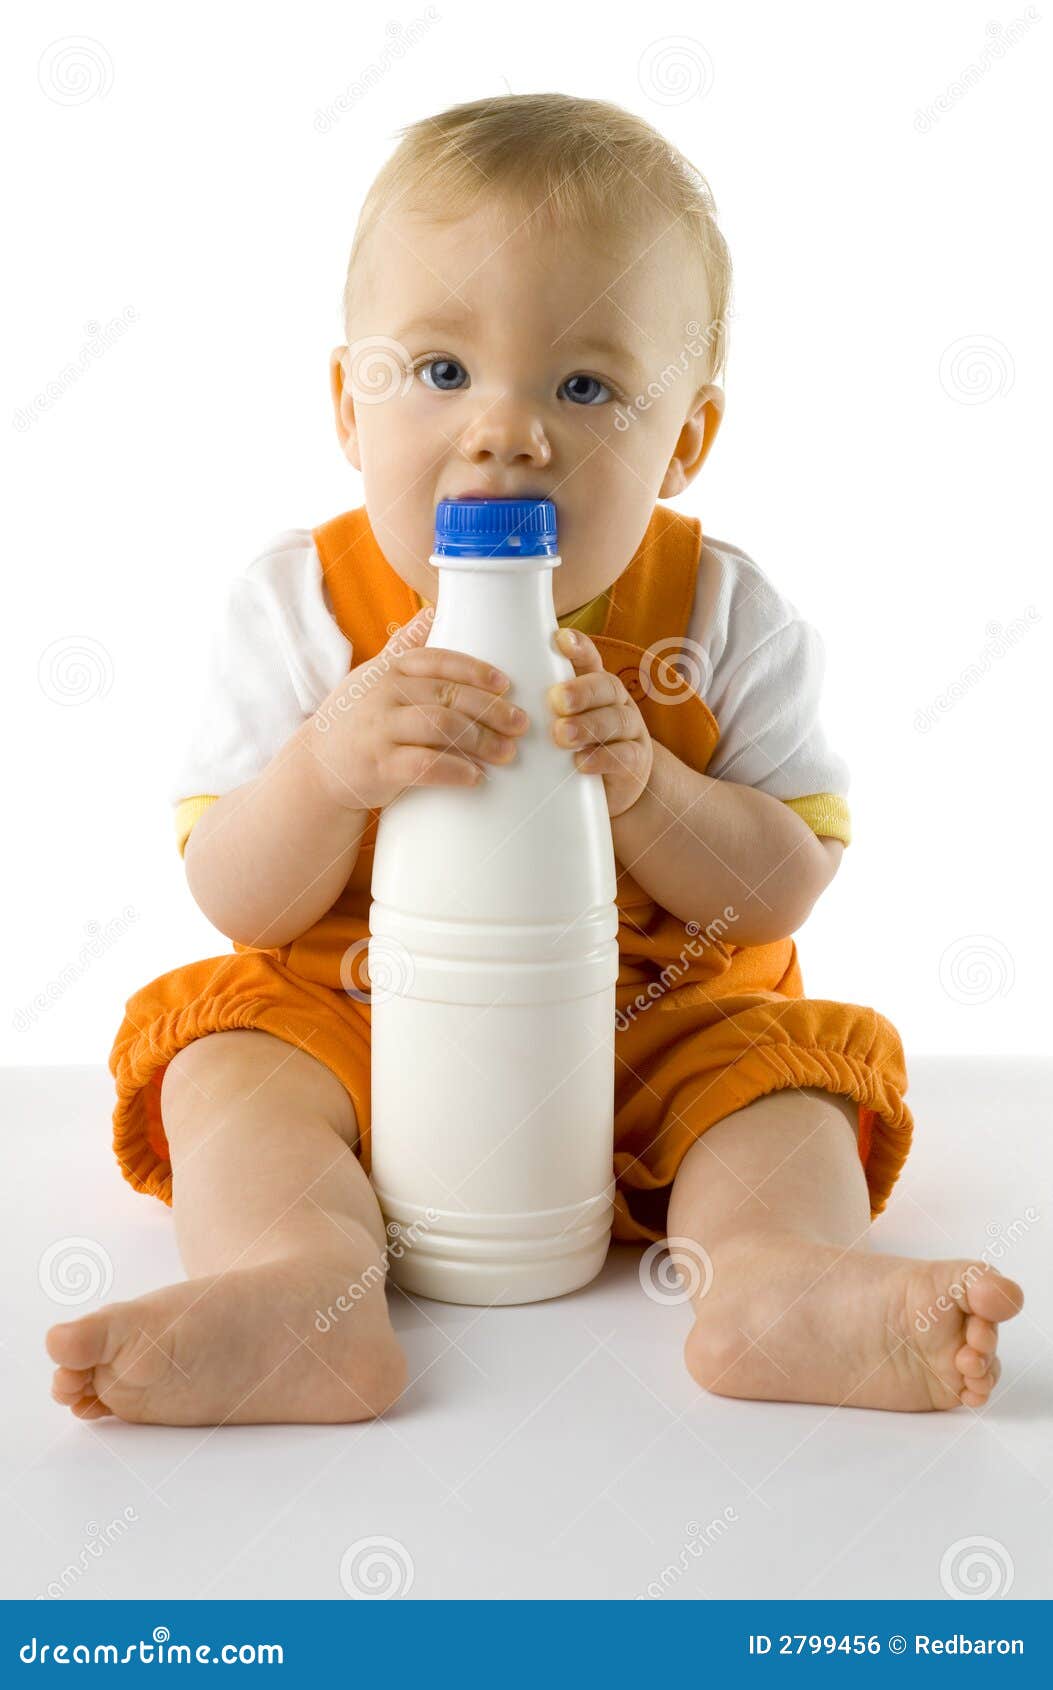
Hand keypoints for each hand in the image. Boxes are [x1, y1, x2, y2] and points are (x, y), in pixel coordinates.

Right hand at [302, 606, 529, 811]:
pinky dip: (456, 771)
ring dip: (481, 740)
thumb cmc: (356, 719)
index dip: (476, 671)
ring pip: (442, 727)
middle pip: (449, 695)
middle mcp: (384, 693)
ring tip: (506, 752)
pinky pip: (425, 765)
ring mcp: (380, 729)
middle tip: (521, 724)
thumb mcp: (371, 676)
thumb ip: (403, 646)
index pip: (439, 661)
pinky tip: (476, 777)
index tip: (505, 685)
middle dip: (491, 710)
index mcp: (389, 669)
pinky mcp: (379, 765)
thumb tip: (433, 609)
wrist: (318, 766)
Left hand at [547, 628, 653, 816]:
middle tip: (556, 700)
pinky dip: (603, 758)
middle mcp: (615, 701)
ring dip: (589, 725)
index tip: (559, 640)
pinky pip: (625, 756)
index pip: (588, 658)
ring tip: (561, 735)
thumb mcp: (549, 722)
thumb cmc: (567, 747)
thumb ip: (529, 704)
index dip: (577, 647)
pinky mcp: (635, 762)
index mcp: (593, 684)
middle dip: (581, 691)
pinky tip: (581, 763)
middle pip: (605, 686)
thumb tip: (483, 693)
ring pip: (617, 720)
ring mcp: (629, 730)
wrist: (608, 786)